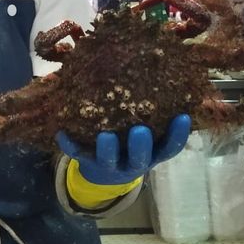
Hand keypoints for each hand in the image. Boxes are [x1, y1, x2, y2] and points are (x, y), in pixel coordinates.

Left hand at [56, 114, 191, 184]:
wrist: (106, 173)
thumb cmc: (132, 142)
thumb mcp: (148, 133)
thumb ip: (154, 112)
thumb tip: (163, 71)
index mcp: (152, 153)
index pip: (169, 147)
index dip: (178, 135)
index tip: (182, 117)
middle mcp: (134, 161)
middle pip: (140, 158)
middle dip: (140, 145)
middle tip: (140, 131)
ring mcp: (110, 164)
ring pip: (110, 159)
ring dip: (107, 149)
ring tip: (105, 136)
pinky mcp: (87, 161)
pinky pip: (77, 154)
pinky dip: (69, 144)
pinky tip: (62, 133)